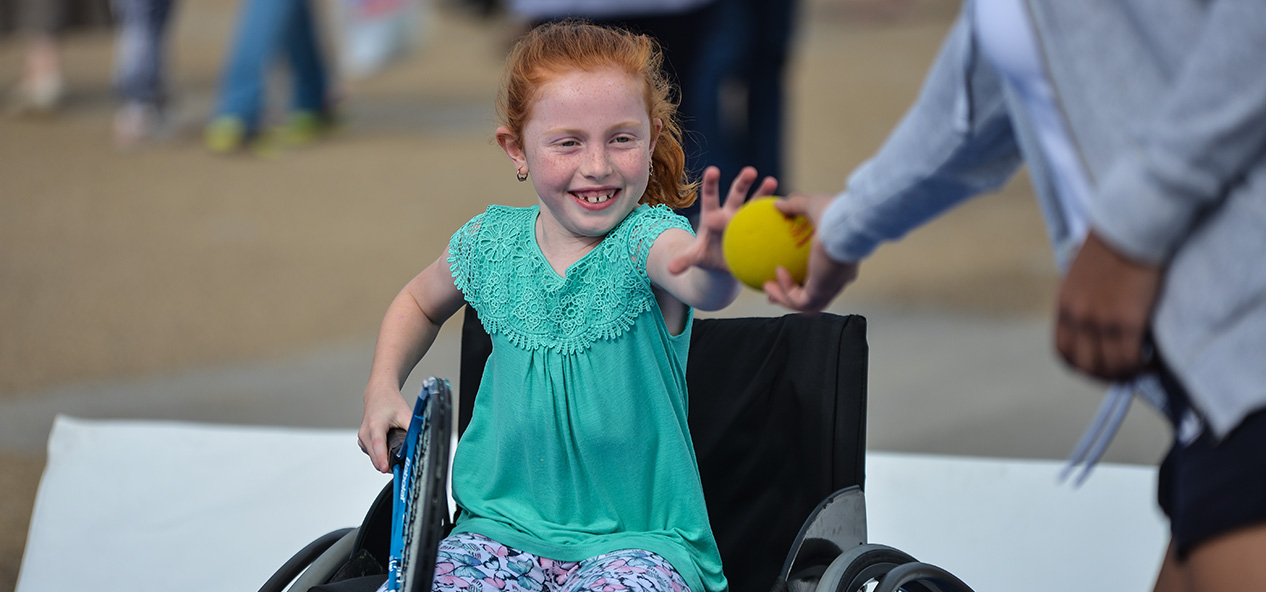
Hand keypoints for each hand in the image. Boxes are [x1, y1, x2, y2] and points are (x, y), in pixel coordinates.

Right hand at [358, 383, 412, 472]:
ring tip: (396, 458)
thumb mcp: (405, 413)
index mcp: (376, 424)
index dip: (381, 458)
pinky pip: (371, 453)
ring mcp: (362, 437)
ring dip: (383, 460)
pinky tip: (388, 452)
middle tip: (401, 468)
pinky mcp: (362, 440)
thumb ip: (412, 428)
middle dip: (386, 464)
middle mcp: (365, 432)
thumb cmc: (390, 402)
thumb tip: (419, 442)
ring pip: (372, 456)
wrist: (378, 393)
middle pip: (374, 455)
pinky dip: (379, 455)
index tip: (385, 469)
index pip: (378, 444)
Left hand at [668, 166, 777, 274]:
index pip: (710, 197)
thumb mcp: (695, 257)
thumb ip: (683, 260)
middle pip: (736, 195)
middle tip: (750, 171)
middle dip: (743, 182)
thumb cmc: (707, 257)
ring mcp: (745, 220)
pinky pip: (768, 220)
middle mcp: (730, 214)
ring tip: (772, 181)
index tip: (712, 170)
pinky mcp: (758, 229)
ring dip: (763, 193)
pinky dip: (776, 214)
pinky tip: (789, 207)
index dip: (711, 184)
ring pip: (755, 203)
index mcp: (712, 217)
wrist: (722, 263)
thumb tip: (669, 270)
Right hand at [764, 193, 859, 311]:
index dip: (806, 277)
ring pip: (807, 306)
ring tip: (767, 290)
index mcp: (842, 261)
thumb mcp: (813, 205)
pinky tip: (775, 276)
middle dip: (793, 297)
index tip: (790, 272)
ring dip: (785, 300)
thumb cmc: (838, 214)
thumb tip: (780, 204)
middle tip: (775, 290)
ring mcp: (831, 288)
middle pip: (815, 297)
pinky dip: (785, 292)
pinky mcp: (821, 292)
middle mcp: (839, 279)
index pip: (823, 275)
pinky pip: (799, 300)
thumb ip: (796, 205)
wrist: (847, 225)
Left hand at [1055, 231, 1162, 380]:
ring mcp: (1099, 321)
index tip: (1100, 368)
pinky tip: (1154, 362)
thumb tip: (1095, 314)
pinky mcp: (1125, 321)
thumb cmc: (1114, 243)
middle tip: (1126, 374)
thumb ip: (1083, 297)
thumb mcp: (1082, 272)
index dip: (1082, 366)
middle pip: (1084, 365)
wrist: (1130, 228)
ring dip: (1126, 374)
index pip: (1064, 351)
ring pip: (1109, 367)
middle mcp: (1077, 317)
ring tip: (1143, 369)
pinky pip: (1130, 358)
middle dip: (1105, 376)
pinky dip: (1142, 366)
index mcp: (1065, 305)